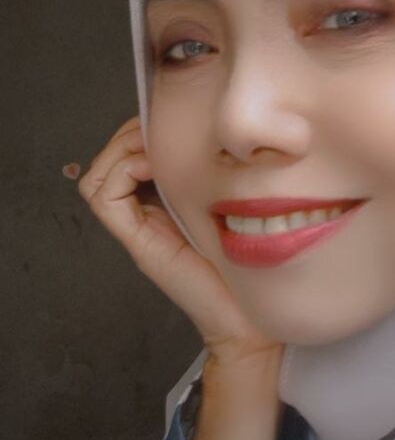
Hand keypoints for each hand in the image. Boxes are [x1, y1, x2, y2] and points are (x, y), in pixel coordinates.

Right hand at [76, 115, 282, 368]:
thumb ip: (218, 178)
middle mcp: (146, 214)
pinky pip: (104, 198)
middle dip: (130, 133)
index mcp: (165, 203)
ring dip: (121, 150)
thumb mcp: (234, 207)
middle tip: (161, 126)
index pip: (130, 155)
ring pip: (99, 177)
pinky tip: (153, 167)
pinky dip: (122, 172)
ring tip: (156, 146)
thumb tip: (218, 135)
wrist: (251, 319)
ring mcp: (139, 229)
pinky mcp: (139, 242)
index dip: (140, 130)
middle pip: (110, 161)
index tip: (171, 119)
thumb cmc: (249, 265)